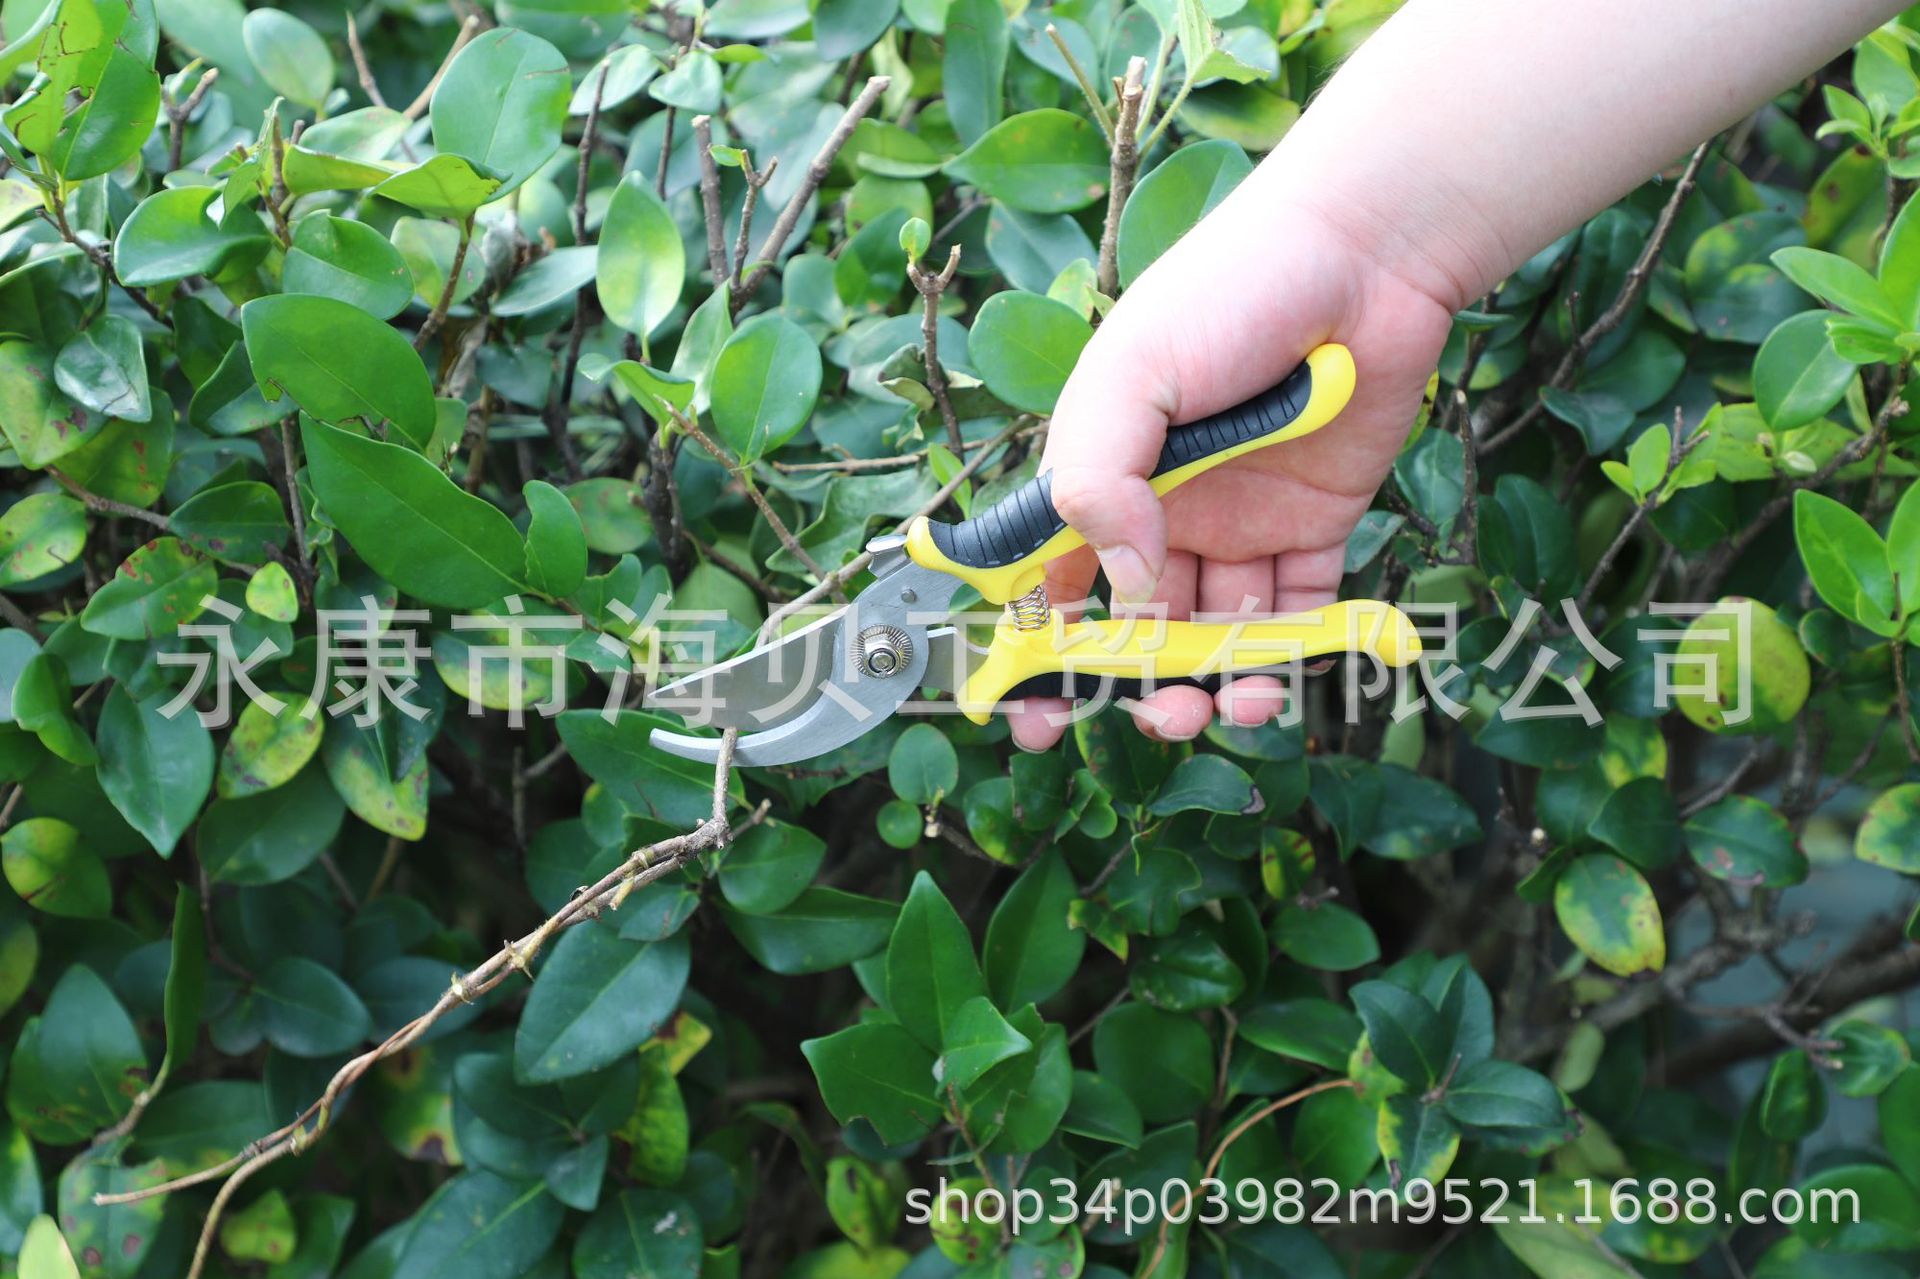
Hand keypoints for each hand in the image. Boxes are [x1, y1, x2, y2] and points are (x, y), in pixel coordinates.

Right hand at [1005, 194, 1453, 749]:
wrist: (1364, 253)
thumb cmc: (1228, 292)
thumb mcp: (1132, 374)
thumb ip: (1098, 478)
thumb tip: (1118, 586)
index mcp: (1102, 476)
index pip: (1052, 580)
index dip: (1037, 650)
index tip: (1033, 712)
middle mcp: (1164, 510)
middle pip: (1135, 626)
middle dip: (1135, 685)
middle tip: (1157, 714)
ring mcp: (1239, 522)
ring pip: (1215, 634)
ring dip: (1213, 684)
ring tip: (1223, 707)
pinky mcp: (1315, 526)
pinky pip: (1297, 612)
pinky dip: (1287, 654)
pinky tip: (1277, 676)